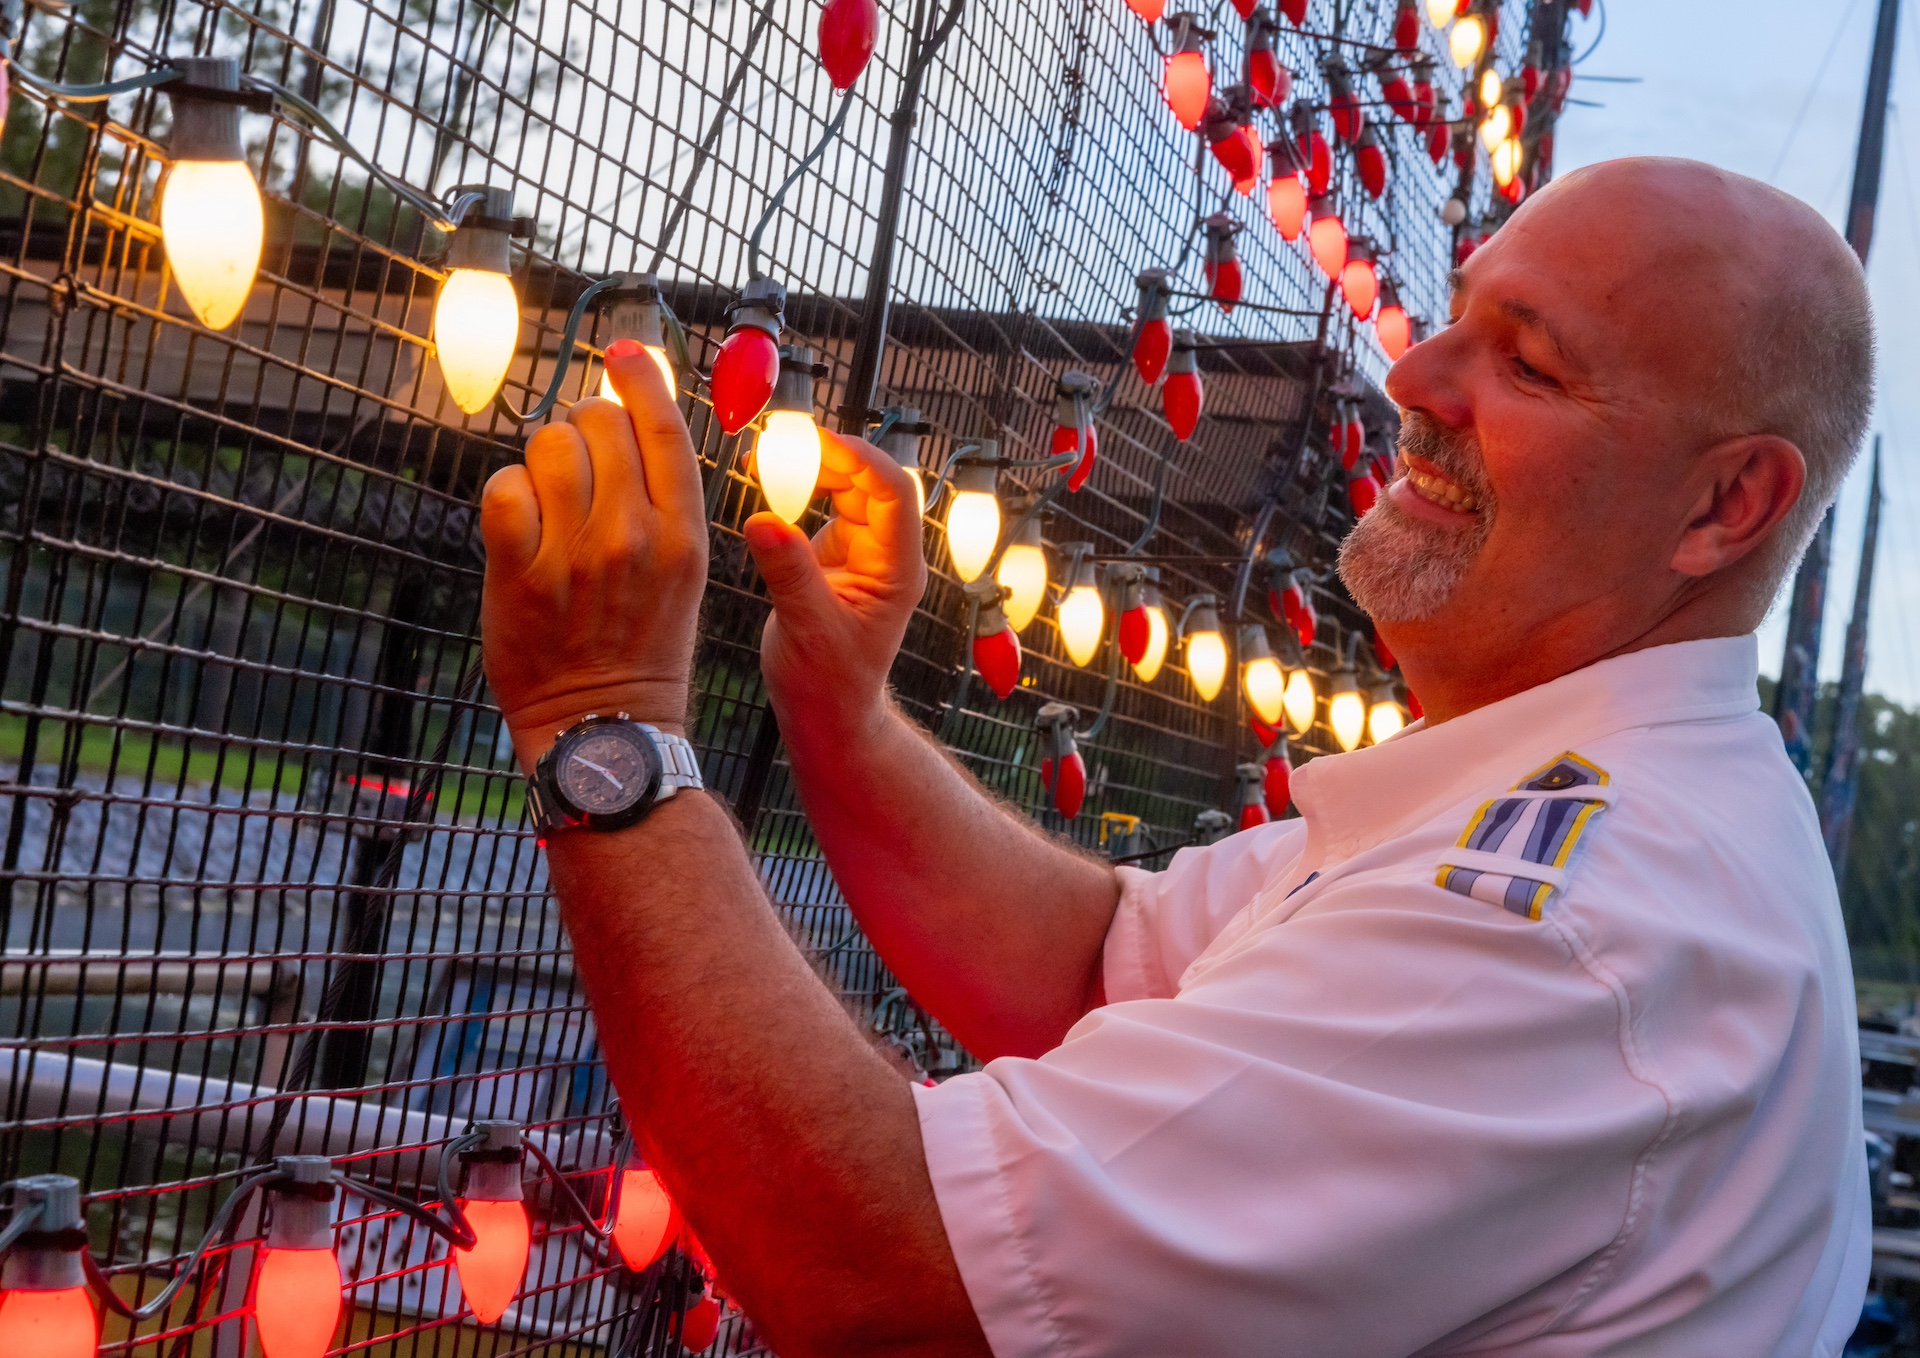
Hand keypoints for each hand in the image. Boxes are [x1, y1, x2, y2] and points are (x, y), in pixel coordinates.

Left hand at [479, 340, 707, 766]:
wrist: (605, 729)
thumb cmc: (642, 648)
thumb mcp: (680, 574)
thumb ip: (661, 504)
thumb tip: (625, 421)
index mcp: (684, 535)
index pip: (664, 427)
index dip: (639, 376)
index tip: (621, 348)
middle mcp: (635, 538)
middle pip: (599, 425)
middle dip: (581, 426)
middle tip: (575, 453)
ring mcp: (576, 557)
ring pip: (548, 449)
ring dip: (542, 460)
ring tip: (549, 496)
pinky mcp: (521, 577)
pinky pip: (504, 491)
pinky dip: (507, 495)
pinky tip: (519, 522)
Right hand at [742, 431, 925, 744]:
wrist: (828, 712)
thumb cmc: (829, 682)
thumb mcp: (807, 628)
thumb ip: (789, 573)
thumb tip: (763, 520)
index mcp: (897, 570)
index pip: (893, 495)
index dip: (861, 460)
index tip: (818, 442)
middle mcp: (887, 555)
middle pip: (870, 483)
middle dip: (831, 456)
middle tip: (781, 441)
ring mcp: (864, 552)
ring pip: (849, 489)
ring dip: (815, 467)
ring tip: (769, 457)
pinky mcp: (838, 555)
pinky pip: (827, 505)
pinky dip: (803, 487)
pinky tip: (772, 482)